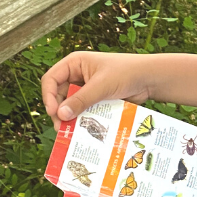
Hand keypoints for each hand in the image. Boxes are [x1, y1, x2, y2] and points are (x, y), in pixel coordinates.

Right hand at [40, 50, 156, 128]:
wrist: (148, 79)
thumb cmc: (126, 73)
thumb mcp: (101, 85)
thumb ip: (81, 99)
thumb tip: (60, 115)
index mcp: (75, 64)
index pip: (51, 79)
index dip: (48, 96)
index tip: (53, 112)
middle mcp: (77, 75)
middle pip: (57, 96)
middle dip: (58, 111)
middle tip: (62, 128)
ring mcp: (85, 89)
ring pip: (69, 106)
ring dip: (69, 118)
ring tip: (71, 133)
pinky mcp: (94, 100)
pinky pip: (82, 112)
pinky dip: (80, 120)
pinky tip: (81, 132)